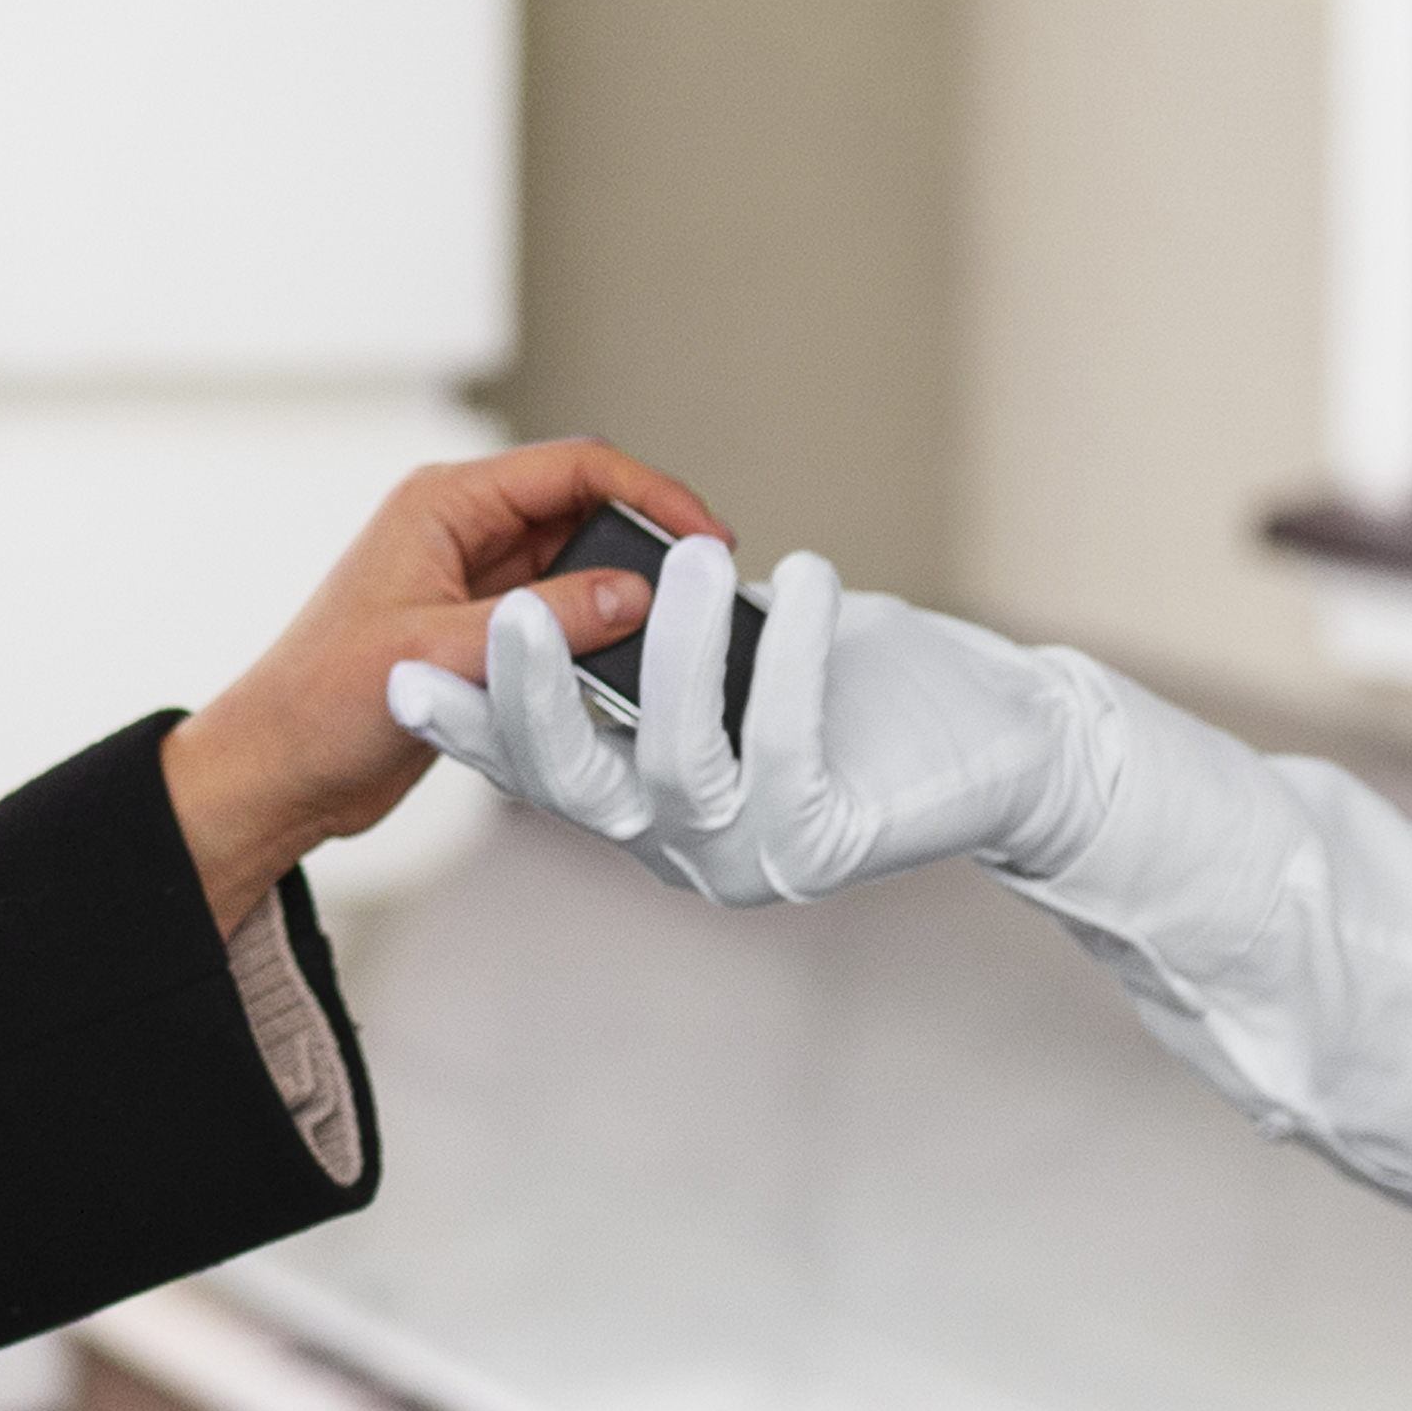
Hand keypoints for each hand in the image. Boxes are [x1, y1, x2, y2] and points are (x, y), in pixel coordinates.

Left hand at [160, 436, 725, 926]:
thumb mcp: (439, 655)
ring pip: (579, 568)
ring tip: (676, 638)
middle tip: (706, 593)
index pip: (575, 468)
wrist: (275, 774)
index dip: (652, 494)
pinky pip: (560, 620)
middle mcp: (463, 531)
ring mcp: (474, 584)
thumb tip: (636, 596)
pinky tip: (628, 674)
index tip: (708, 538)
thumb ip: (543, 622)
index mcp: (443, 504)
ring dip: (623, 598)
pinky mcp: (481, 636)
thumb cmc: (321, 703)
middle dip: (648, 545)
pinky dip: (596, 640)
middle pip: (586, 511)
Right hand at [386, 537, 1094, 911]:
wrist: (1013, 744)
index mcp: (647, 808)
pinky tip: (804, 576)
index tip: (398, 675)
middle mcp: (680, 846)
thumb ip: (670, 639)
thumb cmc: (881, 687)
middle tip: (503, 613)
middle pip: (574, 784)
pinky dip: (786, 649)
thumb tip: (603, 579)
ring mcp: (747, 855)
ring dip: (668, 654)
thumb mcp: (752, 651)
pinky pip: (782, 738)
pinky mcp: (822, 842)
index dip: (469, 725)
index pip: (537, 766)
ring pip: (671, 763)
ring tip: (682, 555)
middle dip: (527, 699)